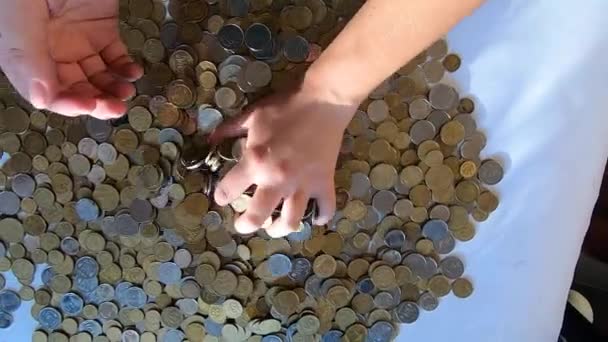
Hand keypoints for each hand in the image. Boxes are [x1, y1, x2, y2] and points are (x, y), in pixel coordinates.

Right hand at [0, 0, 141, 117]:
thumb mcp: (21, 10)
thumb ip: (26, 52)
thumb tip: (41, 100)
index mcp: (21, 48)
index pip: (43, 90)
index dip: (66, 104)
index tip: (88, 106)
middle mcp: (47, 48)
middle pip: (71, 88)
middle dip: (93, 101)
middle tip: (115, 107)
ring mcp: (74, 38)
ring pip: (94, 77)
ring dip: (111, 90)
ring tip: (125, 92)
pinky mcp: (101, 27)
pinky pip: (113, 56)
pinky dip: (124, 68)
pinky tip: (132, 72)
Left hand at [210, 76, 357, 237]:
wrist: (322, 101)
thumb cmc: (285, 107)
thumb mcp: (251, 115)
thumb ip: (228, 130)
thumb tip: (209, 140)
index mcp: (255, 162)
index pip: (228, 190)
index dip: (221, 196)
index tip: (222, 196)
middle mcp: (276, 180)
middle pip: (257, 217)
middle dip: (245, 225)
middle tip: (243, 224)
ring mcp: (302, 185)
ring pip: (290, 221)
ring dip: (279, 228)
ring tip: (274, 226)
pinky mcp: (324, 183)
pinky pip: (325, 209)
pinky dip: (320, 217)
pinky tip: (314, 217)